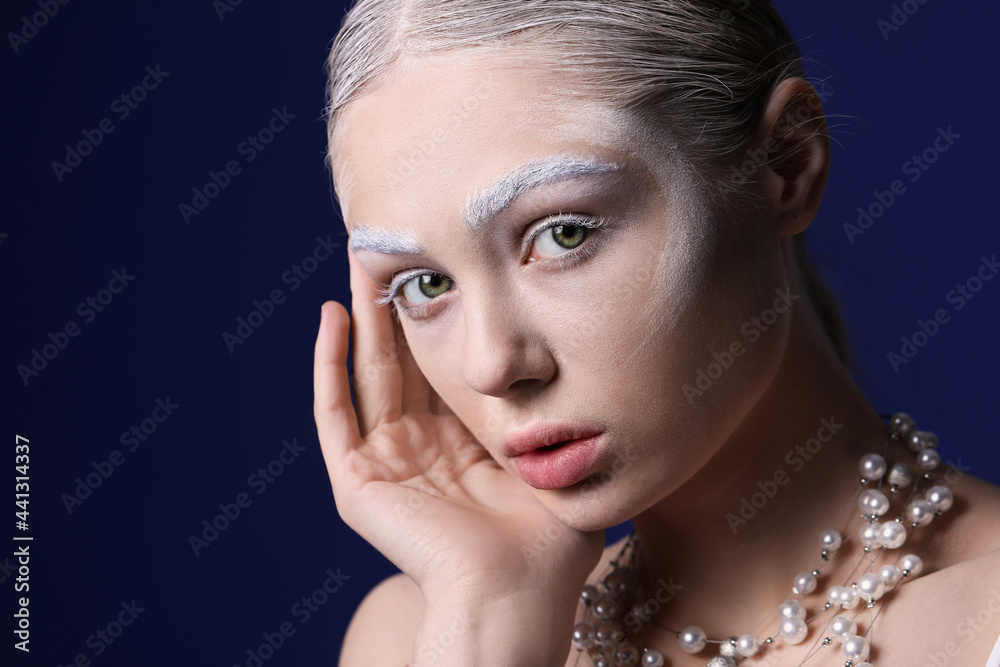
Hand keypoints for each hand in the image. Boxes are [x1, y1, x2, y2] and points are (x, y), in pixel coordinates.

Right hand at [313, 250, 602, 607]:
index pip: (447, 368)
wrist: (517, 594)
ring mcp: (386, 465)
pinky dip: (327, 365)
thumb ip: (561, 422)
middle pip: (404, 361)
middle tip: (397, 245)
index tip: (450, 264)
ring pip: (368, 375)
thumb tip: (597, 373)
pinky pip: (334, 413)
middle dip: (399, 305)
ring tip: (360, 259)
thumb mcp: (557, 463)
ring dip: (362, 319)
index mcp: (466, 448)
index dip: (444, 318)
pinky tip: (332, 315)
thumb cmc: (550, 543)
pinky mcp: (357, 482)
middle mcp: (422, 451)